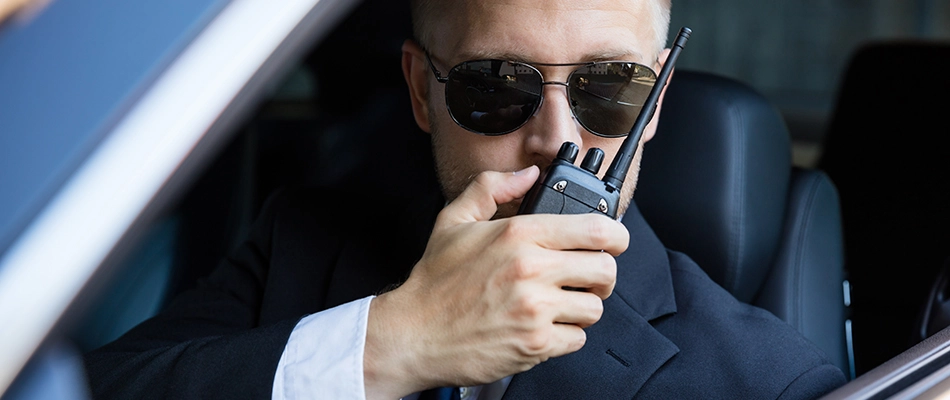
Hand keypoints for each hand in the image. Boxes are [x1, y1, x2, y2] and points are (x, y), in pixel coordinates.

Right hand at [363, 166, 628, 398]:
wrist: (414, 334)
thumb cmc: (435, 283)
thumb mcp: (454, 220)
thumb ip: (492, 187)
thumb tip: (528, 174)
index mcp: (519, 234)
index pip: (598, 229)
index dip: (616, 236)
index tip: (612, 241)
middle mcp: (532, 269)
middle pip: (606, 270)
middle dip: (600, 274)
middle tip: (584, 277)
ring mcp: (536, 309)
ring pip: (594, 307)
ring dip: (581, 306)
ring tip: (556, 303)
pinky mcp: (536, 343)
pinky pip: (577, 338)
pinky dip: (565, 336)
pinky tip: (542, 326)